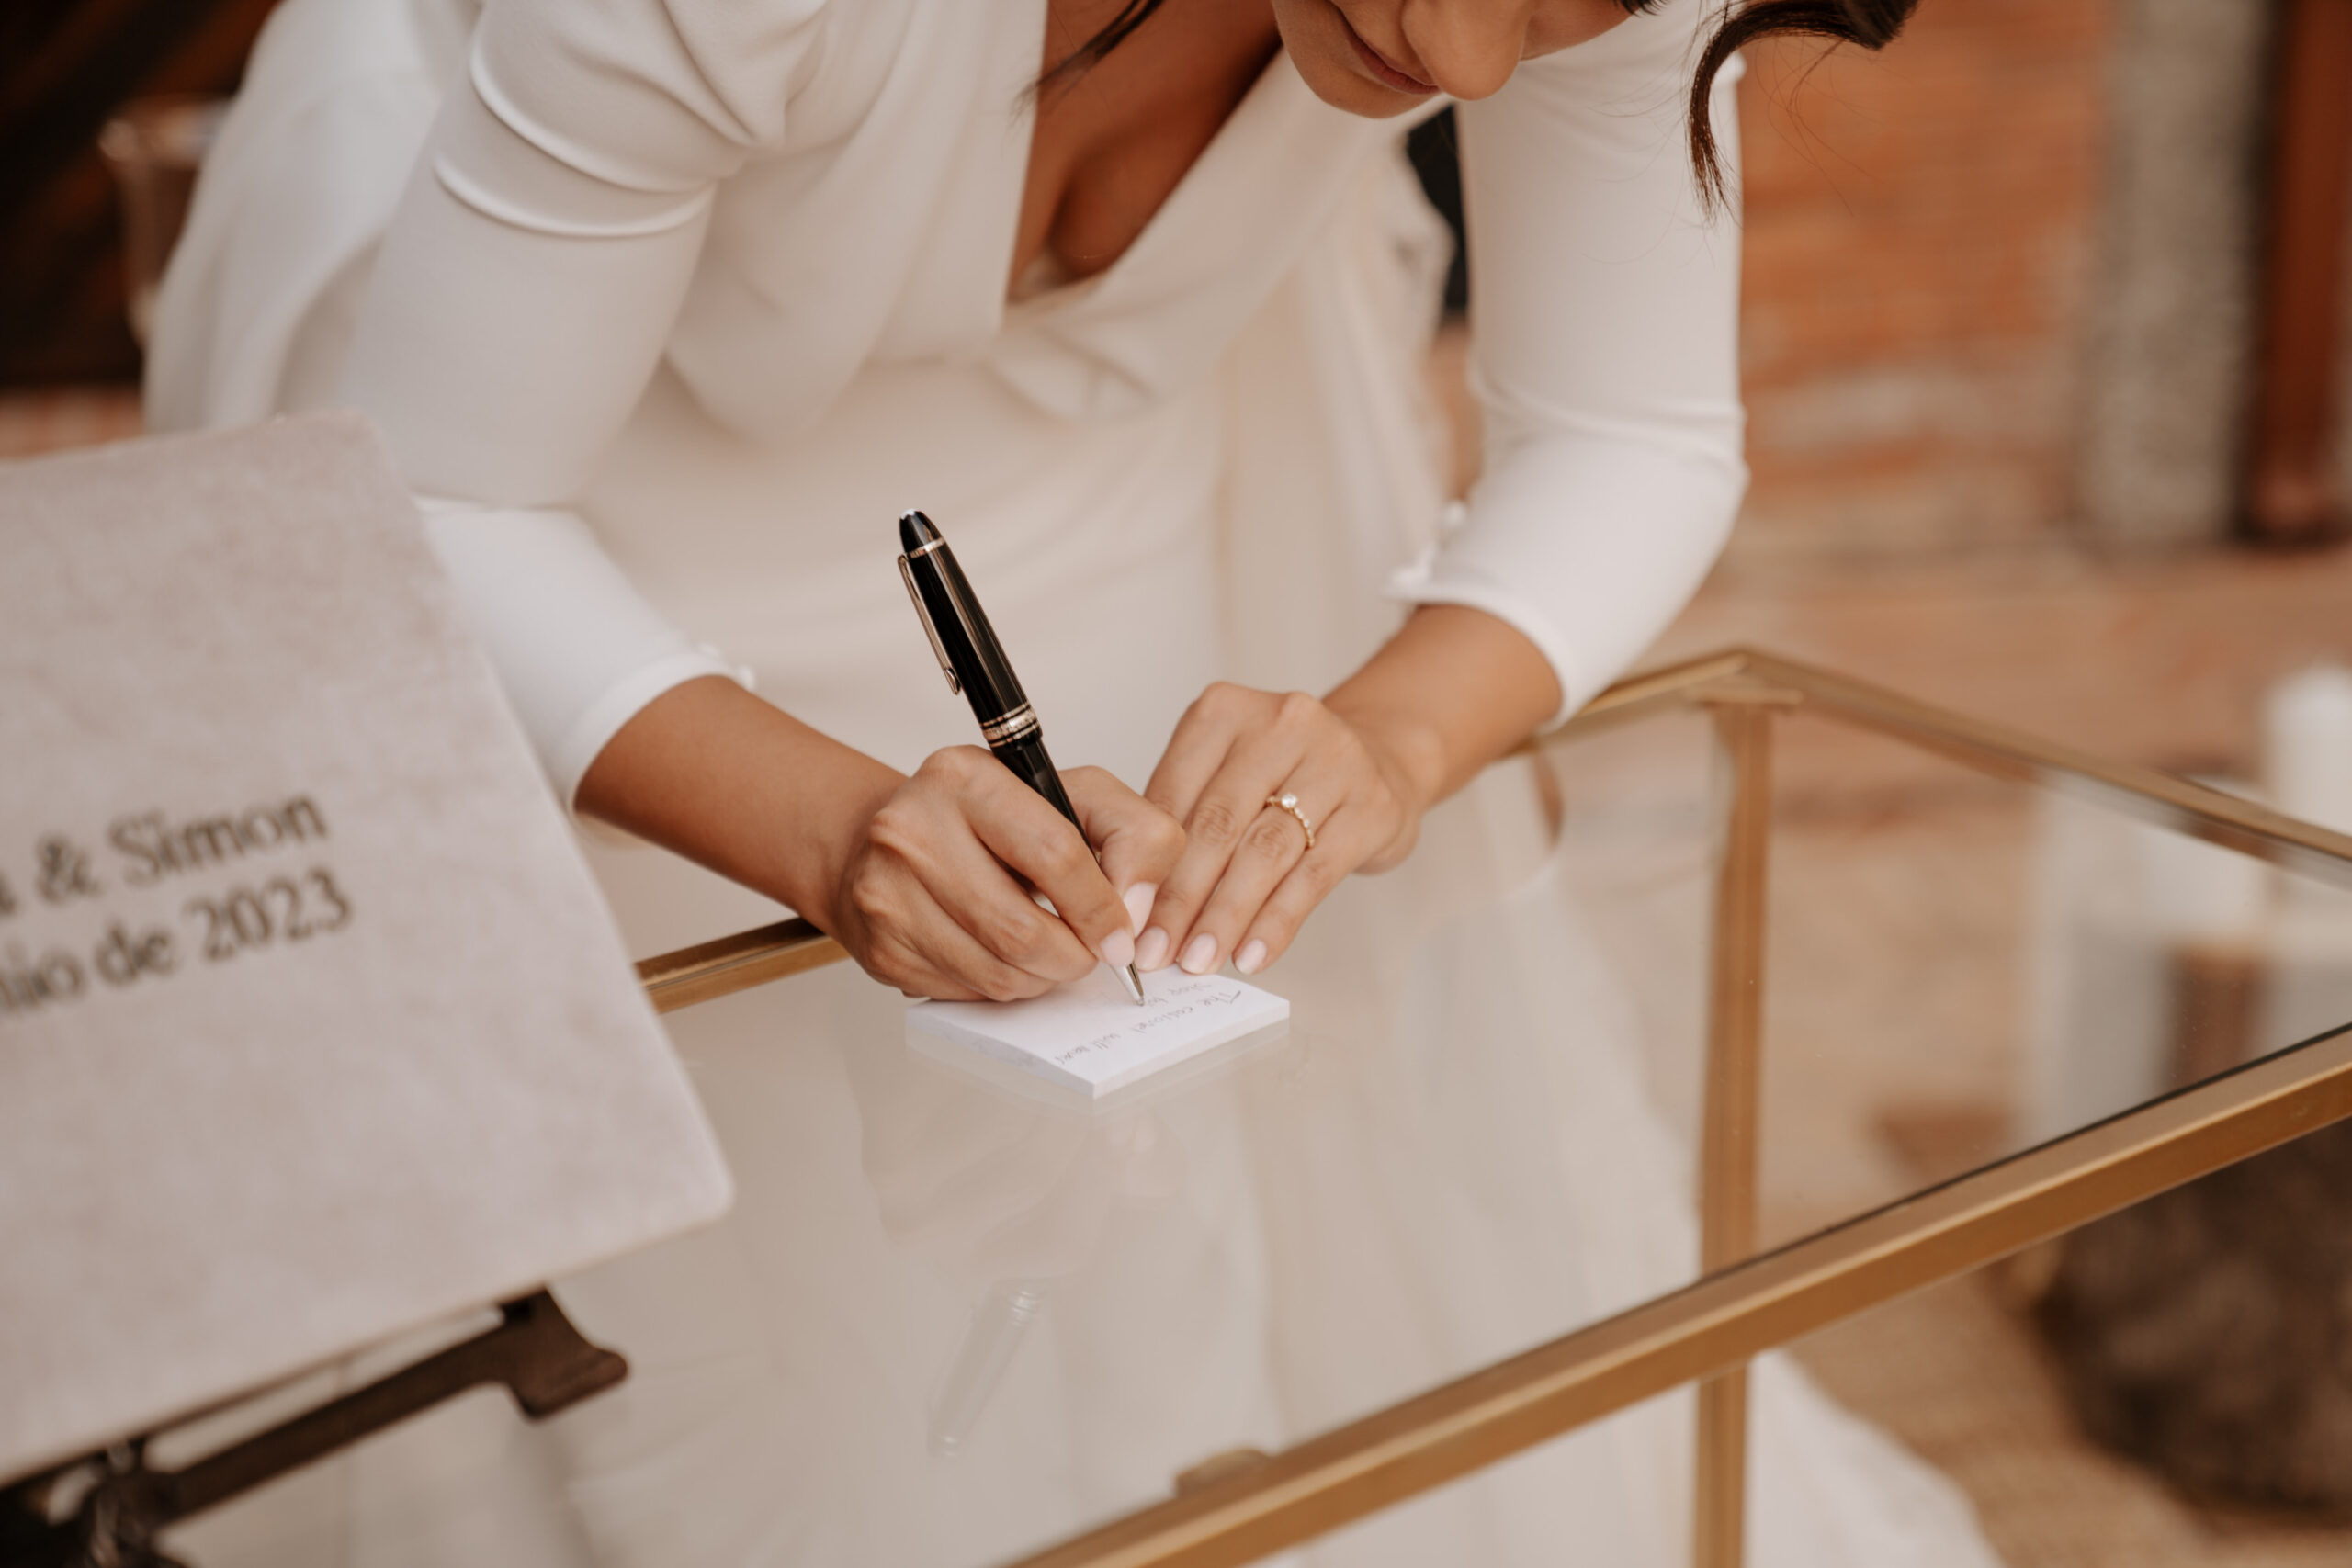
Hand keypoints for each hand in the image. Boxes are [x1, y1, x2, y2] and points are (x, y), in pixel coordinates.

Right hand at [830, 747, 1184, 1001]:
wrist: (891, 842)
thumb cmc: (989, 819)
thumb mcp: (1074, 796)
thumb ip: (1133, 833)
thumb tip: (1136, 910)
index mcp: (964, 778)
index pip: (1055, 854)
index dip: (1101, 907)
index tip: (1121, 935)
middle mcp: (912, 831)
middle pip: (1023, 930)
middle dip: (1075, 957)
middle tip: (1089, 954)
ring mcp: (888, 894)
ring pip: (998, 973)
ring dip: (1044, 978)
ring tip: (1051, 953)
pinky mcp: (882, 948)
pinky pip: (968, 992)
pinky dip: (1004, 986)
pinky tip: (1005, 956)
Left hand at [1135, 684, 1428, 977]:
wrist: (1379, 756)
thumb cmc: (1284, 773)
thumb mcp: (1225, 771)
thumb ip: (1182, 819)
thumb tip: (1137, 904)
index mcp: (1225, 710)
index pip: (1173, 794)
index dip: (1146, 864)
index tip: (1126, 918)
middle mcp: (1281, 724)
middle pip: (1218, 824)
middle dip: (1180, 898)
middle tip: (1156, 951)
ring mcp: (1334, 760)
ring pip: (1264, 852)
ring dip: (1225, 916)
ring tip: (1200, 959)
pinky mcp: (1372, 805)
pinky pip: (1314, 875)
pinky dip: (1277, 922)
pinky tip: (1252, 955)